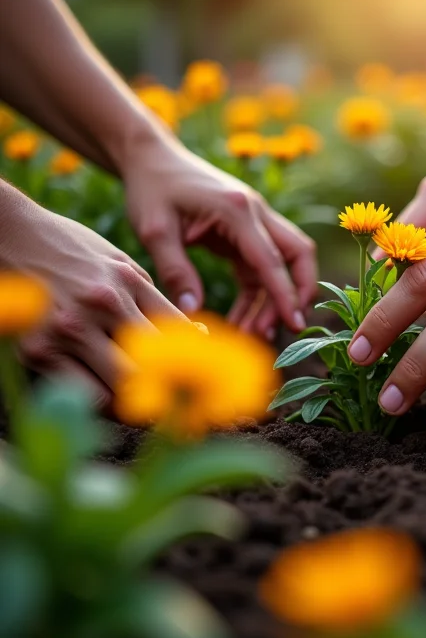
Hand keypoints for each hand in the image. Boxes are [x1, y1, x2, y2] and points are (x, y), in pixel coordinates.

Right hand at [0, 202, 183, 408]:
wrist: (9, 235)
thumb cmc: (72, 250)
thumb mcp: (120, 263)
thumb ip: (153, 298)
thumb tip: (194, 334)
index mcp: (128, 281)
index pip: (178, 331)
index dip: (194, 356)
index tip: (196, 370)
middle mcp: (103, 306)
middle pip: (155, 363)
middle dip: (171, 384)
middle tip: (178, 398)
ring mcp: (69, 330)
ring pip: (123, 386)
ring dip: (139, 399)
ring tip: (145, 402)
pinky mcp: (39, 351)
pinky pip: (86, 394)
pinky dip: (105, 401)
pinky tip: (110, 394)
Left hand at [123, 145, 316, 337]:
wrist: (150, 158)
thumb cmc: (151, 188)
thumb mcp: (155, 231)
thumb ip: (175, 271)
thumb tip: (192, 312)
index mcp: (237, 210)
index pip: (272, 259)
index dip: (285, 295)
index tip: (295, 325)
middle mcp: (256, 213)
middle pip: (298, 254)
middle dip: (298, 293)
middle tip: (285, 329)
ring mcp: (254, 222)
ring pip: (282, 265)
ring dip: (273, 300)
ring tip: (252, 334)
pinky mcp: (245, 233)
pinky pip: (260, 269)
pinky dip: (256, 295)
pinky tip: (242, 320)